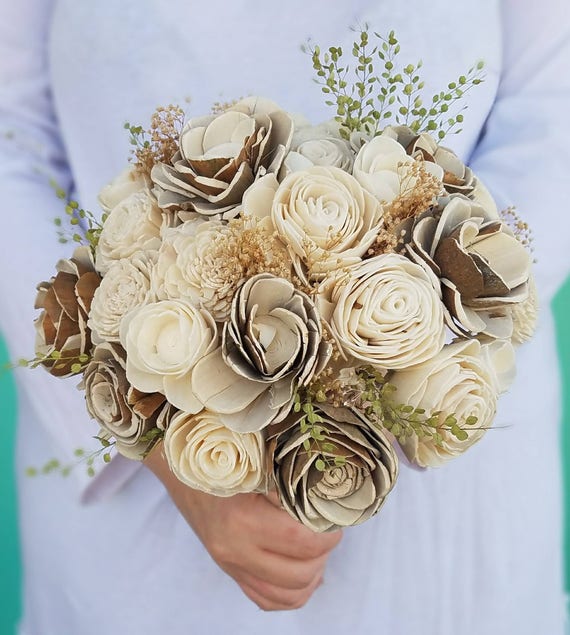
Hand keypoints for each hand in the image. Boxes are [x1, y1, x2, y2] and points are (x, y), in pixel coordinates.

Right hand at [145, 442, 342, 610]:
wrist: (182, 467)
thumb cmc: (222, 456)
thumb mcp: (257, 462)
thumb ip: (291, 479)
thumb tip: (329, 494)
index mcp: (242, 520)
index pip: (302, 542)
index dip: (328, 532)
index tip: (333, 516)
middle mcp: (234, 550)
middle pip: (300, 574)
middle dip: (324, 553)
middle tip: (328, 530)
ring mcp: (231, 565)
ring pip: (287, 594)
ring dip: (312, 574)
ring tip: (317, 549)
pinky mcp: (230, 571)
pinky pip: (267, 600)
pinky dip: (292, 593)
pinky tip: (301, 569)